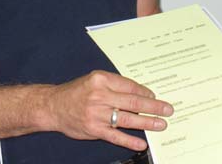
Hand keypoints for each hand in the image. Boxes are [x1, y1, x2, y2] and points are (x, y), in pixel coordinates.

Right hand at [44, 70, 172, 151]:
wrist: (53, 106)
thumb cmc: (76, 92)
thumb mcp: (93, 80)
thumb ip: (114, 85)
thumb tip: (140, 93)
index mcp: (101, 80)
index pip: (130, 86)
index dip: (145, 92)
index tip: (155, 97)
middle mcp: (100, 96)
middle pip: (133, 102)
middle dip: (153, 107)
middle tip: (168, 110)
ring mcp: (97, 114)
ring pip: (127, 119)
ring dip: (147, 123)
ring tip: (160, 124)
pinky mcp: (94, 129)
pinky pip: (115, 136)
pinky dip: (130, 140)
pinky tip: (141, 142)